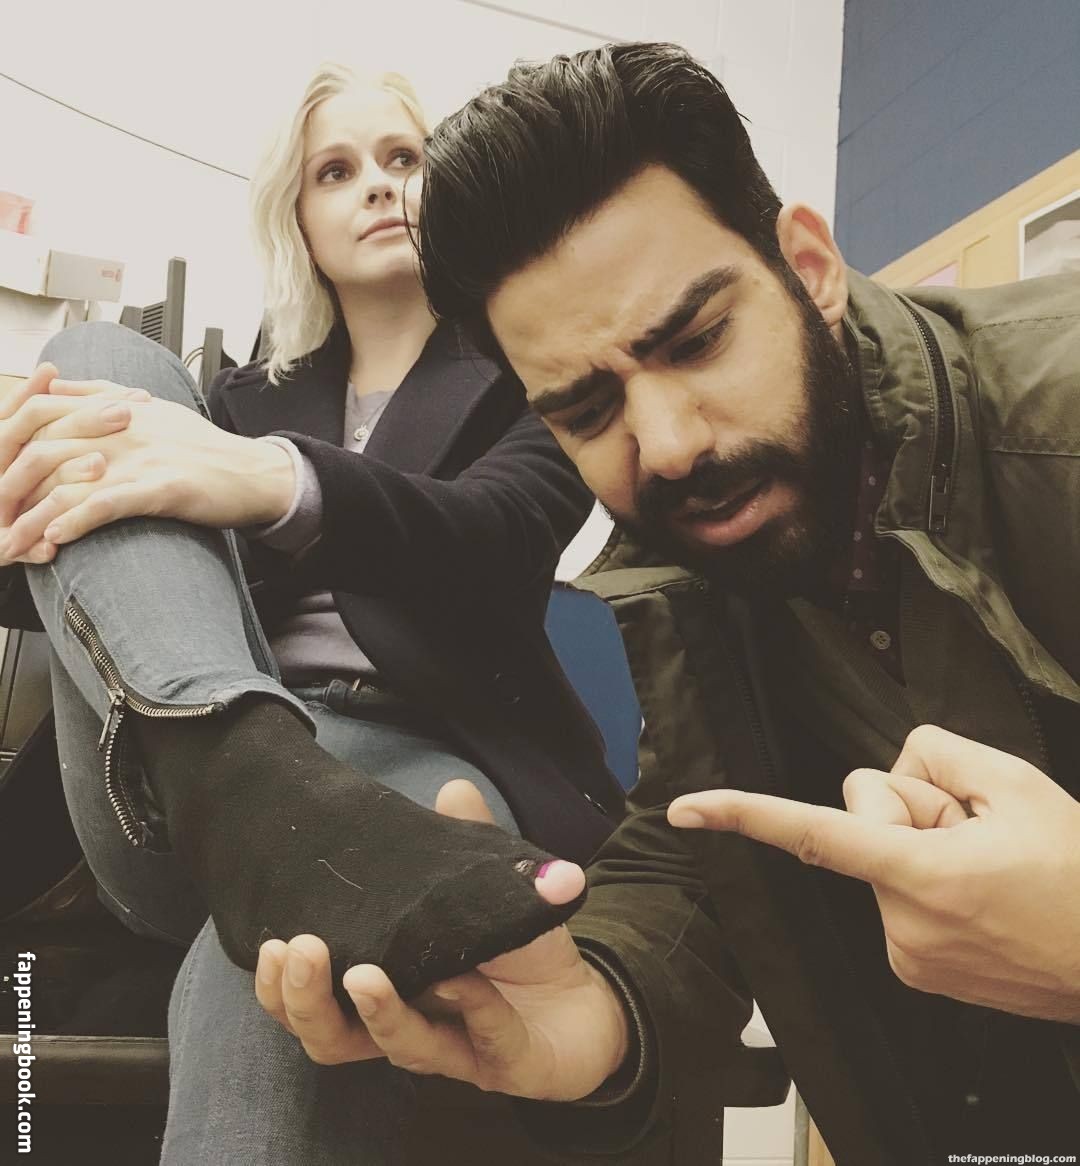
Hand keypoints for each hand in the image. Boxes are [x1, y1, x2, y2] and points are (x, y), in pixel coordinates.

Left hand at [1, 383, 295, 556]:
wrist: (254, 472)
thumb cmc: (205, 448)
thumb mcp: (150, 408)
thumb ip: (97, 392)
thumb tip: (51, 383)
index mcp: (113, 407)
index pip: (38, 416)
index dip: (5, 447)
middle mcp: (120, 428)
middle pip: (40, 453)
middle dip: (7, 492)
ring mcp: (140, 457)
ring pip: (66, 483)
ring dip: (31, 520)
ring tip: (13, 546)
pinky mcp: (161, 487)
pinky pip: (107, 503)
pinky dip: (75, 522)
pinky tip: (55, 540)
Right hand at [255, 779, 629, 1099]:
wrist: (588, 1002)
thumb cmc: (518, 951)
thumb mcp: (489, 890)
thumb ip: (467, 843)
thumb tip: (452, 786)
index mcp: (389, 987)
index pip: (314, 1000)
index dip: (282, 986)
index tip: (270, 942)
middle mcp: (409, 1025)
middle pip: (332, 1038)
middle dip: (305, 1001)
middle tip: (297, 953)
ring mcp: (455, 1048)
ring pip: (399, 1047)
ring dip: (379, 1012)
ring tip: (365, 976)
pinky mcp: (503, 1064)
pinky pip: (483, 1040)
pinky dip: (475, 1006)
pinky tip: (469, 977)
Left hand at [668, 725, 1079, 1021]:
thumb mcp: (1016, 785)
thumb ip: (938, 752)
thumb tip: (898, 764)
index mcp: (919, 874)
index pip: (814, 833)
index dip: (743, 813)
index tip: (686, 808)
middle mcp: (900, 922)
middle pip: (862, 819)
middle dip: (908, 808)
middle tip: (975, 832)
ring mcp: (906, 955)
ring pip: (878, 858)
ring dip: (922, 849)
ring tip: (985, 871)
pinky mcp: (915, 973)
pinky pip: (894, 896)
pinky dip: (925, 883)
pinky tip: (977, 893)